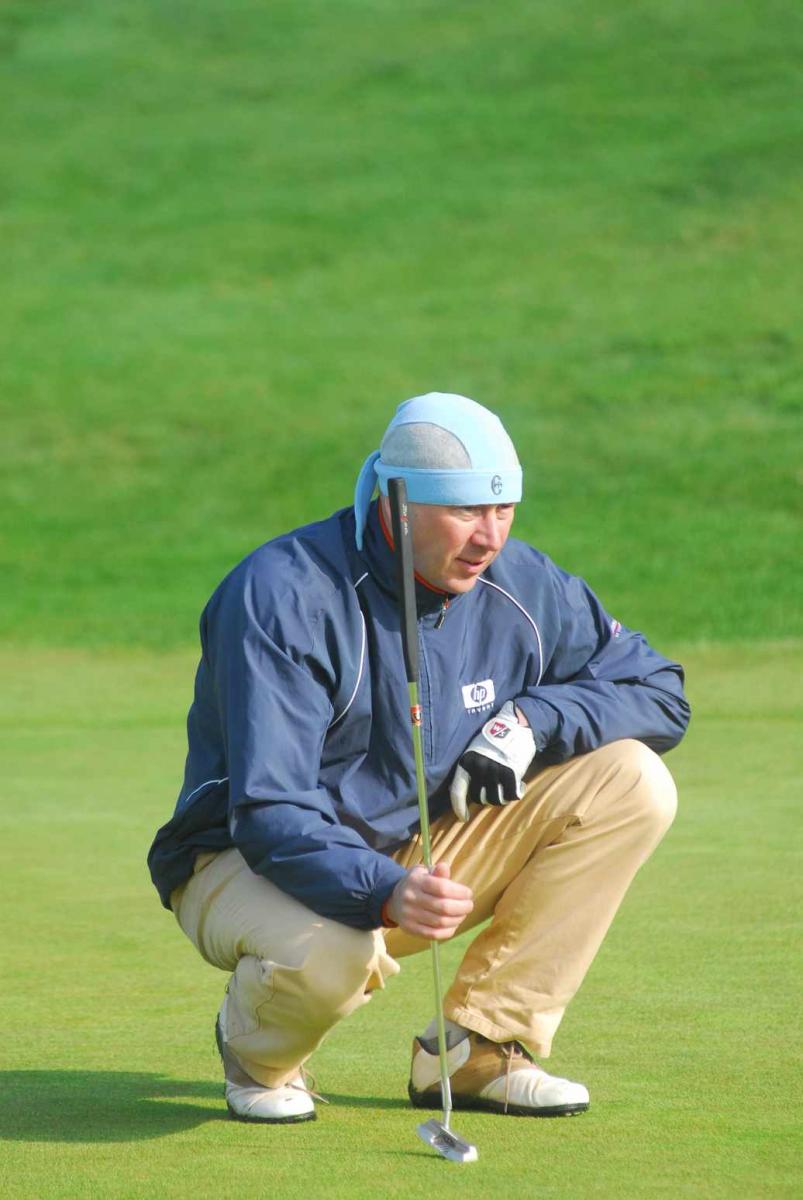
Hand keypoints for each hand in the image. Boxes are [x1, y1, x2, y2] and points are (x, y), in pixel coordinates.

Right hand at [386, 863, 472, 939]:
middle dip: (462, 907)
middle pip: (443, 907)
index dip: (460, 892)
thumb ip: (437, 872)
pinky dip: (448, 931)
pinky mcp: (410, 929)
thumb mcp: (424, 872)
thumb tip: (444, 867)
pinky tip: (454, 924)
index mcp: (416, 881)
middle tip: (469, 905)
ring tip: (463, 914)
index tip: (469, 893)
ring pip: (440, 922)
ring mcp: (409, 915)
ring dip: (457, 919)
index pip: (442, 888)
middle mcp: (410, 898)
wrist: (394, 900)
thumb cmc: (417, 884)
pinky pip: (433, 934)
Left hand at [450, 700, 535, 820]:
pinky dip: (515, 794)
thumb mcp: (474, 749)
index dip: (459, 807)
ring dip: (501, 797)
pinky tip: (519, 786)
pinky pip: (511, 795)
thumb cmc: (494, 737)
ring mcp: (496, 771)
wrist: (517, 725)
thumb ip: (471, 768)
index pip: (458, 791)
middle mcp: (479, 768)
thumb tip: (468, 792)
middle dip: (486, 797)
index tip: (463, 818)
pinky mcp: (512, 774)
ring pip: (495, 799)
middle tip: (494, 789)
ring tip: (506, 787)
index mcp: (466, 761)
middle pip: (479, 798)